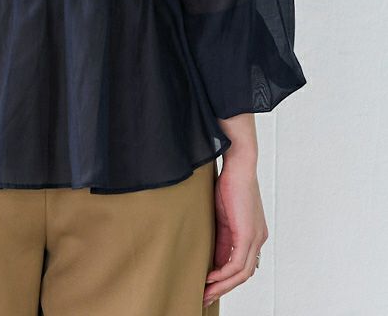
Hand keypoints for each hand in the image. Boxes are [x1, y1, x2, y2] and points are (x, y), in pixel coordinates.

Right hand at [202, 154, 268, 307]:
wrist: (239, 166)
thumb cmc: (229, 184)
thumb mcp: (223, 216)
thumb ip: (222, 238)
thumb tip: (215, 259)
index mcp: (254, 234)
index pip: (242, 265)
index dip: (226, 279)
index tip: (208, 286)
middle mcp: (259, 238)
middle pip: (244, 274)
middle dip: (224, 288)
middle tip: (205, 296)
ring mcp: (256, 237)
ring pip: (242, 273)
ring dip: (223, 285)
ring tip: (205, 292)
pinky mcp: (248, 234)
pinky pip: (237, 263)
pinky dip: (224, 273)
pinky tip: (210, 277)